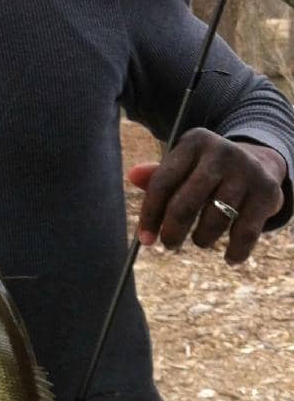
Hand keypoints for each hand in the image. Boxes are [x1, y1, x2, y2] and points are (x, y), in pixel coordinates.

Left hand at [128, 128, 285, 264]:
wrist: (260, 163)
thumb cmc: (207, 171)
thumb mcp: (184, 166)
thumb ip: (158, 176)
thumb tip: (133, 176)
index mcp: (194, 143)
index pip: (162, 182)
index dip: (150, 214)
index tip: (145, 240)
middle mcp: (221, 153)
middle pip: (185, 203)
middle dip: (172, 231)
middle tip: (169, 244)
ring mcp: (246, 171)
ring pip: (215, 219)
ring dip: (203, 239)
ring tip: (200, 241)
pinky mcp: (267, 191)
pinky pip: (246, 232)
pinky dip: (236, 251)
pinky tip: (230, 258)